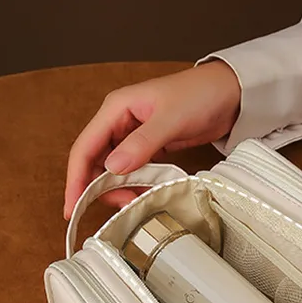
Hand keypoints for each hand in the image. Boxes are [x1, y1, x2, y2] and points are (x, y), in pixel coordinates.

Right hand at [64, 61, 241, 218]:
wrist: (228, 94)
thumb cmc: (199, 95)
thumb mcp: (170, 119)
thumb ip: (142, 144)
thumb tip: (113, 168)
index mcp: (116, 109)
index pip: (85, 148)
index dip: (76, 180)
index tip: (73, 208)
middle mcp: (120, 122)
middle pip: (96, 163)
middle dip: (100, 189)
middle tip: (119, 207)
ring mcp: (133, 136)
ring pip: (114, 170)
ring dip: (120, 189)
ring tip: (135, 201)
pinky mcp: (149, 147)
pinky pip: (134, 171)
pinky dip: (136, 185)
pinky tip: (145, 194)